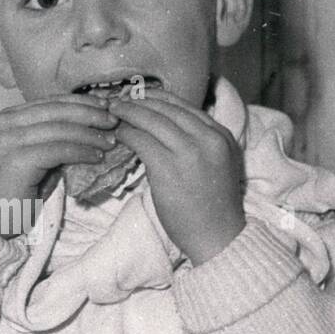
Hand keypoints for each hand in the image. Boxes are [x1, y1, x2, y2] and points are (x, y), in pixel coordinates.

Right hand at [0, 95, 118, 235]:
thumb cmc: (11, 191)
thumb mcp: (31, 157)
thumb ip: (51, 140)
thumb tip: (89, 129)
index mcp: (8, 118)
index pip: (50, 102)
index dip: (81, 102)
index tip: (106, 106)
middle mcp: (6, 123)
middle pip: (58, 110)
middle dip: (90, 113)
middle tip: (114, 120)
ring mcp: (9, 140)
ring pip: (60, 129)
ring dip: (90, 134)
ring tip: (110, 142)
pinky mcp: (18, 160)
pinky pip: (58, 150)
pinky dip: (81, 151)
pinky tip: (96, 157)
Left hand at [112, 89, 245, 264]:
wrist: (218, 237)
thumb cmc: (213, 207)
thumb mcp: (217, 165)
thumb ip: (199, 144)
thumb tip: (166, 130)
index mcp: (221, 136)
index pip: (186, 106)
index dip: (159, 98)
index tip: (142, 96)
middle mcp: (208, 138)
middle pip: (168, 108)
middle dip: (140, 101)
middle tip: (120, 100)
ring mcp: (189, 151)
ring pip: (152, 120)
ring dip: (129, 113)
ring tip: (112, 112)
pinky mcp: (168, 167)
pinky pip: (141, 140)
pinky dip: (126, 134)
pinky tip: (117, 135)